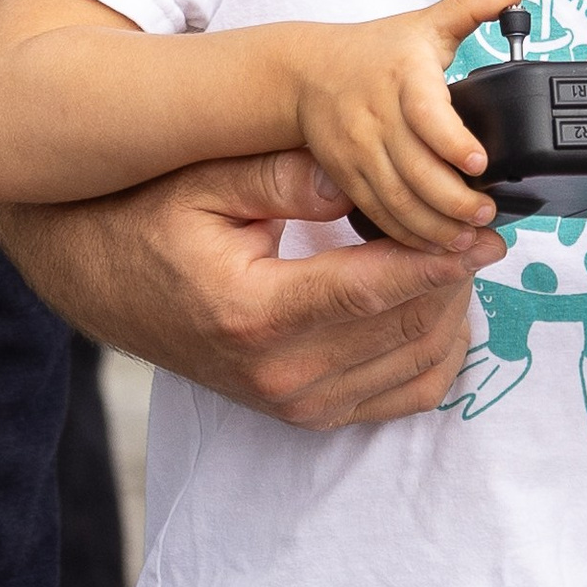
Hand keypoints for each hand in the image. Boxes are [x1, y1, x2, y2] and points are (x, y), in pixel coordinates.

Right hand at [0, 148, 499, 429]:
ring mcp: (292, 402)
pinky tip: (438, 306)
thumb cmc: (151, 221)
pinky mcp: (303, 415)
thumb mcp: (206, 181)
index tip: (486, 228)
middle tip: (482, 229)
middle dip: (456, 279)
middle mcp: (276, 373)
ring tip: (460, 259)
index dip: (440, 259)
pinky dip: (435, 356)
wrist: (101, 282)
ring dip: (452, 313)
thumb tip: (354, 172)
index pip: (374, 290)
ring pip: (414, 366)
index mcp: (253, 313)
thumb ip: (281, 176)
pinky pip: (401, 398)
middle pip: (405, 329)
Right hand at [292, 0, 517, 248]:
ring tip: (468, 239)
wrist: (305, 73)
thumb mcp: (425, 22)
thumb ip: (473, 5)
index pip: (427, 115)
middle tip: (487, 214)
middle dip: (453, 200)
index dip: (453, 142)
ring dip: (433, 226)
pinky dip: (406, 235)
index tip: (480, 162)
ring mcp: (359, 152)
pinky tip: (434, 245)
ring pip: (396, 199)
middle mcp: (378, 118)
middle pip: (415, 169)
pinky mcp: (348, 176)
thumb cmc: (375, 50)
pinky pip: (377, 212)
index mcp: (403, 77)